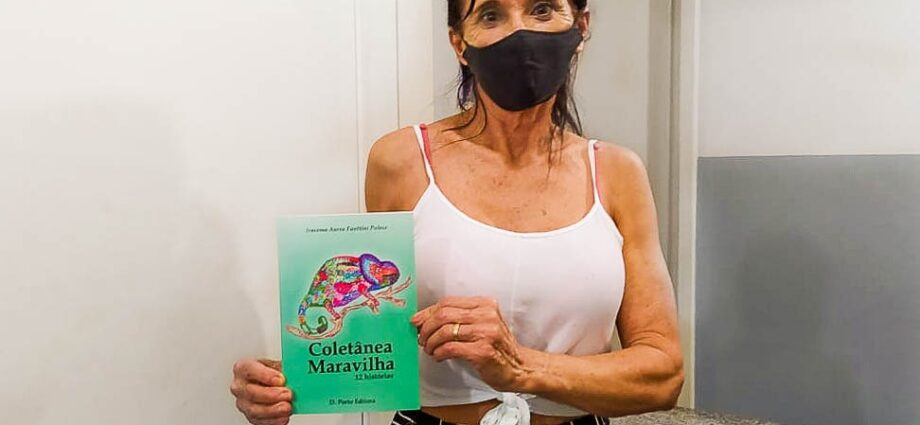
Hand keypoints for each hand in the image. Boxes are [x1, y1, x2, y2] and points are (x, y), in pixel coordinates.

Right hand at [230, 358, 292, 424]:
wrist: (272, 385)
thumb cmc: (272, 373)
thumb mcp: (277, 365)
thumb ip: (283, 368)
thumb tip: (294, 371)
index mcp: (243, 368)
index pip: (249, 370)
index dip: (265, 375)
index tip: (281, 379)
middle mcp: (239, 386)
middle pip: (251, 392)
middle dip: (271, 394)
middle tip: (287, 394)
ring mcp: (243, 403)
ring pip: (254, 410)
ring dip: (273, 410)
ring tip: (288, 407)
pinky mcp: (250, 416)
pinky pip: (259, 421)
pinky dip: (273, 421)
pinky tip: (283, 417)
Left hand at [411, 296, 540, 391]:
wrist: (520, 367)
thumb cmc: (498, 347)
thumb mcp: (483, 324)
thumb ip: (459, 318)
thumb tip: (425, 319)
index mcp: (485, 304)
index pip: (447, 302)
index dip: (428, 312)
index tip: (417, 321)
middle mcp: (486, 315)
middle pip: (443, 315)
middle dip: (426, 328)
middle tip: (422, 338)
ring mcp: (486, 333)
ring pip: (444, 331)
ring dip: (431, 342)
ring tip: (430, 349)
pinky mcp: (482, 351)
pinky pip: (450, 348)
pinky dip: (439, 353)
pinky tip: (438, 356)